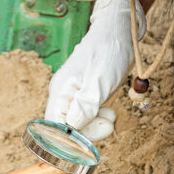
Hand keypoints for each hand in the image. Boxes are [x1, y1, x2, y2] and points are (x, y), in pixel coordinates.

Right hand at [44, 0, 145, 141]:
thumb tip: (72, 127)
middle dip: (88, 132)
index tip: (89, 141)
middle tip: (110, 124)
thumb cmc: (108, 52)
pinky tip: (109, 112)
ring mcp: (72, 96)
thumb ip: (86, 105)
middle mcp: (62, 96)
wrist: (119, 32)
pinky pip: (87, 116)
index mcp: (60, 91)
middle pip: (66, 128)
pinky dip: (98, 118)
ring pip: (79, 124)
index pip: (54, 126)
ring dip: (96, 125)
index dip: (69, 139)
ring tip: (112, 115)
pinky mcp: (83, 97)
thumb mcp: (100, 80)